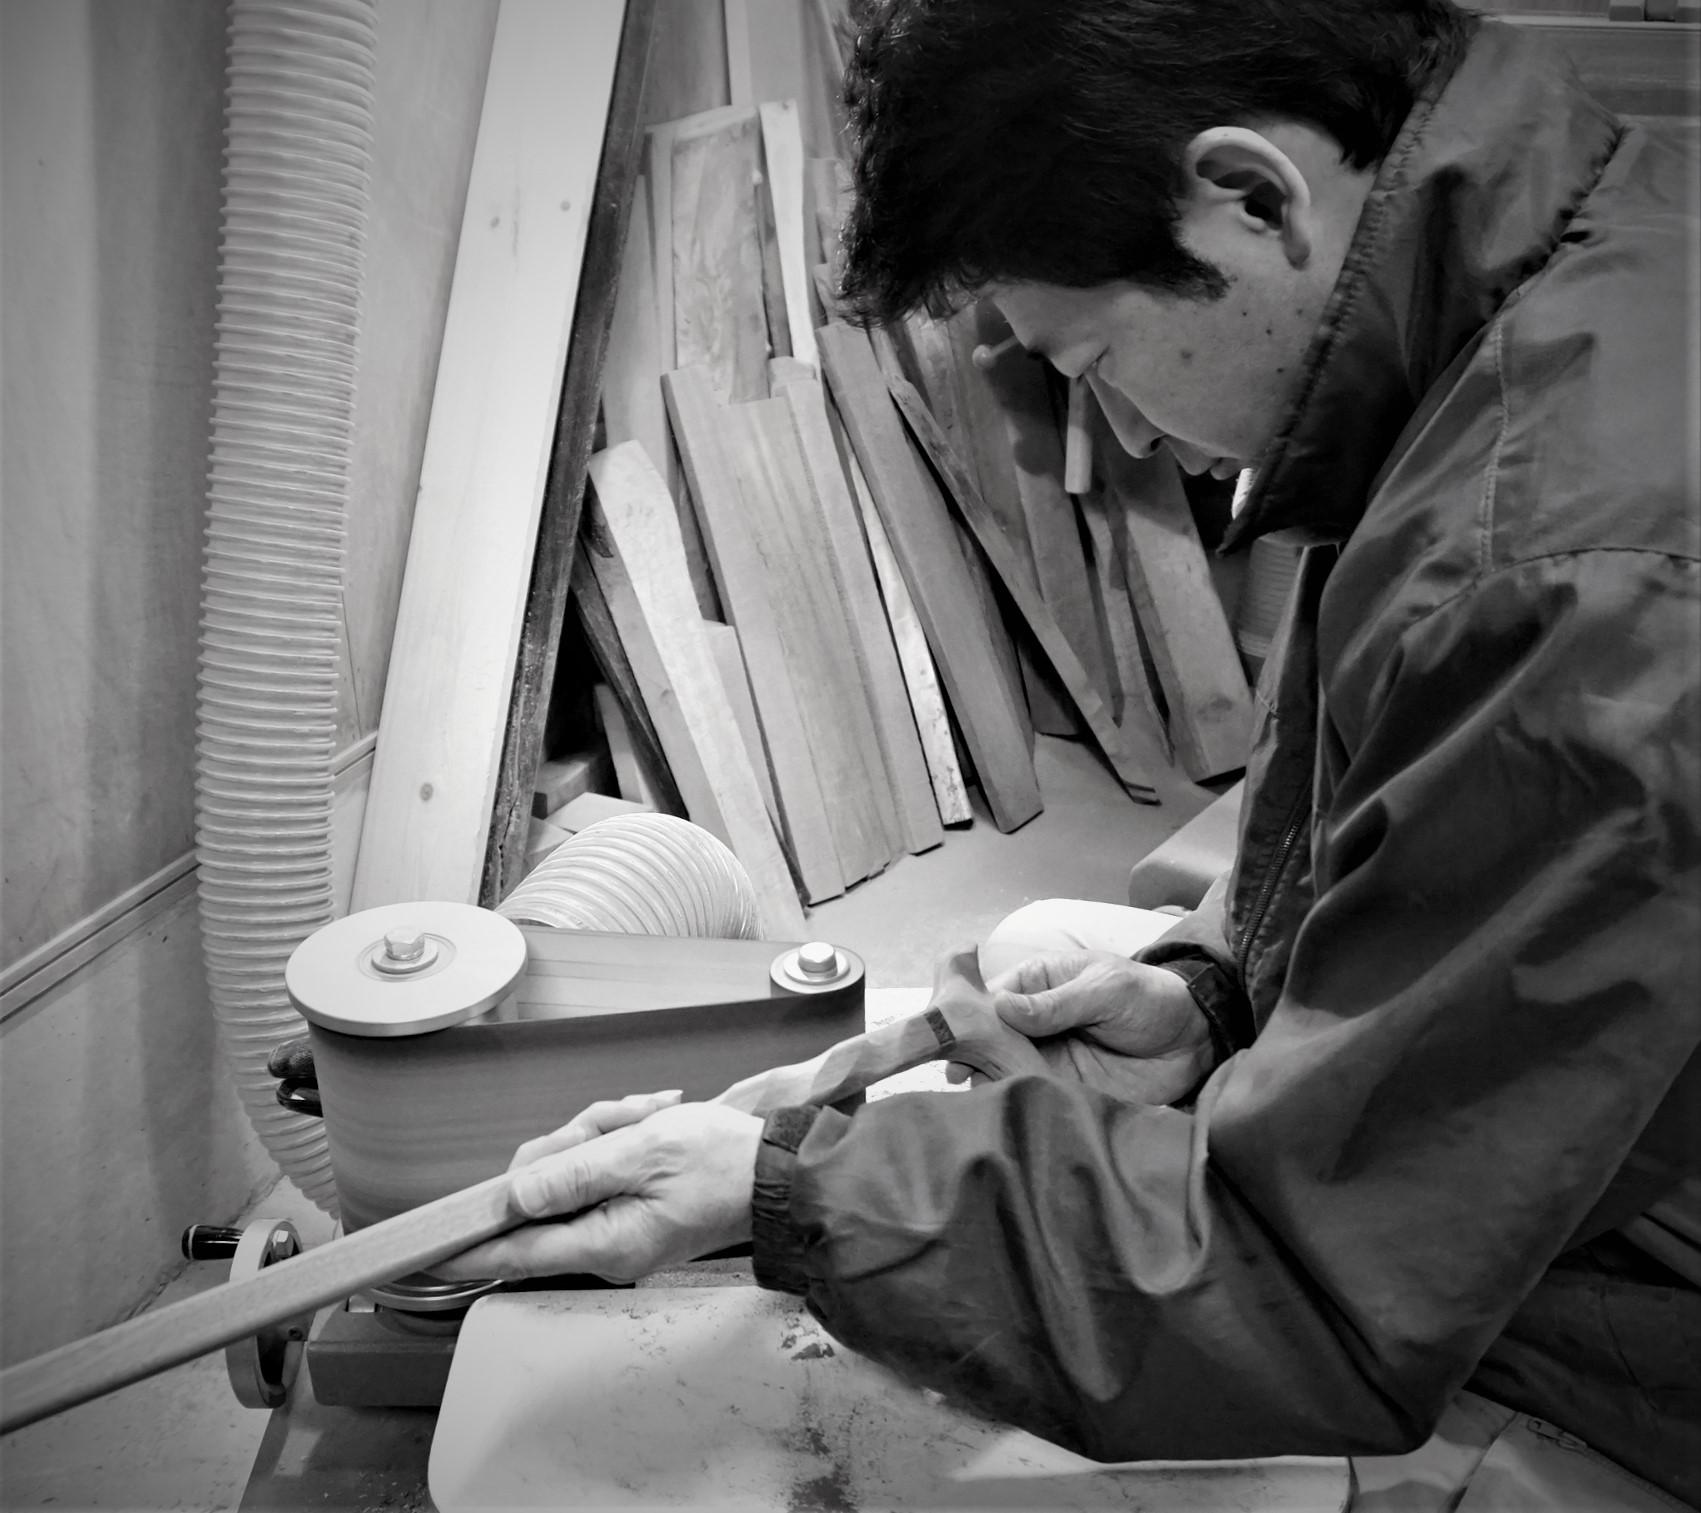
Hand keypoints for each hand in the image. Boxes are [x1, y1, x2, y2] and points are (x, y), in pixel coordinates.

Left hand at [431, 1091, 761, 1284]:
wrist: (780, 1171)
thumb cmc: (721, 1160)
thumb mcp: (642, 1152)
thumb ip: (572, 1175)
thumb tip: (514, 1197)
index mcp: (604, 1241)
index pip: (516, 1249)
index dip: (467, 1245)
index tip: (423, 1250)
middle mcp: (606, 1245)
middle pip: (545, 1196)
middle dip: (569, 1144)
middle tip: (612, 1120)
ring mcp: (620, 1230)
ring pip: (573, 1174)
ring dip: (601, 1133)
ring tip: (648, 1114)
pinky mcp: (634, 1211)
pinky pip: (600, 1173)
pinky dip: (617, 1140)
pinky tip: (651, 1120)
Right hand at [951, 950, 1212, 1103]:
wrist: (1196, 1039)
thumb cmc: (1149, 998)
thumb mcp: (1105, 989)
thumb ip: (1056, 1003)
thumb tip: (1000, 1008)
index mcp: (1037, 984)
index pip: (990, 1000)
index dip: (968, 1020)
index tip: (951, 1043)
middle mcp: (1032, 1022)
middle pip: (989, 1040)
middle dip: (973, 1057)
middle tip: (960, 1078)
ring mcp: (1046, 1058)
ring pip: (1004, 1072)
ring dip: (992, 1084)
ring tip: (982, 1100)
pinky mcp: (1063, 1090)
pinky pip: (1032, 1098)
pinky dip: (1019, 1107)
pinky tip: (1009, 1116)